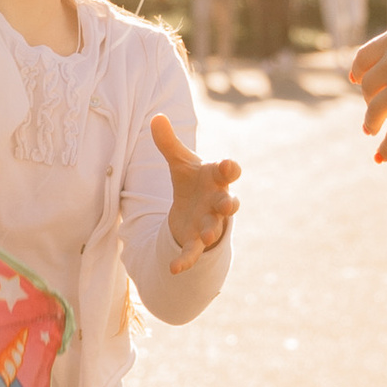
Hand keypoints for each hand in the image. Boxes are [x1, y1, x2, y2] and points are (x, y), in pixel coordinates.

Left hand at [151, 110, 240, 269]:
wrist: (194, 208)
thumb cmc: (193, 181)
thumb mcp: (180, 162)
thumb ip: (168, 143)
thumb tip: (156, 117)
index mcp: (216, 179)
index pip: (227, 171)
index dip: (230, 168)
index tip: (230, 165)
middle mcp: (218, 201)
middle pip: (228, 203)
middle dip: (229, 204)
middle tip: (229, 204)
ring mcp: (209, 222)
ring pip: (214, 228)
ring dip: (211, 230)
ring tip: (206, 233)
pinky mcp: (196, 241)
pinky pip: (192, 252)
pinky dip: (185, 261)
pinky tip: (174, 269)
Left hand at [349, 22, 386, 162]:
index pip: (364, 57)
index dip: (359, 72)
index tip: (357, 82)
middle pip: (369, 87)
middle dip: (369, 100)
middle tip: (374, 111)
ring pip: (374, 112)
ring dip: (371, 124)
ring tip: (371, 131)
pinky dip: (386, 149)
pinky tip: (381, 158)